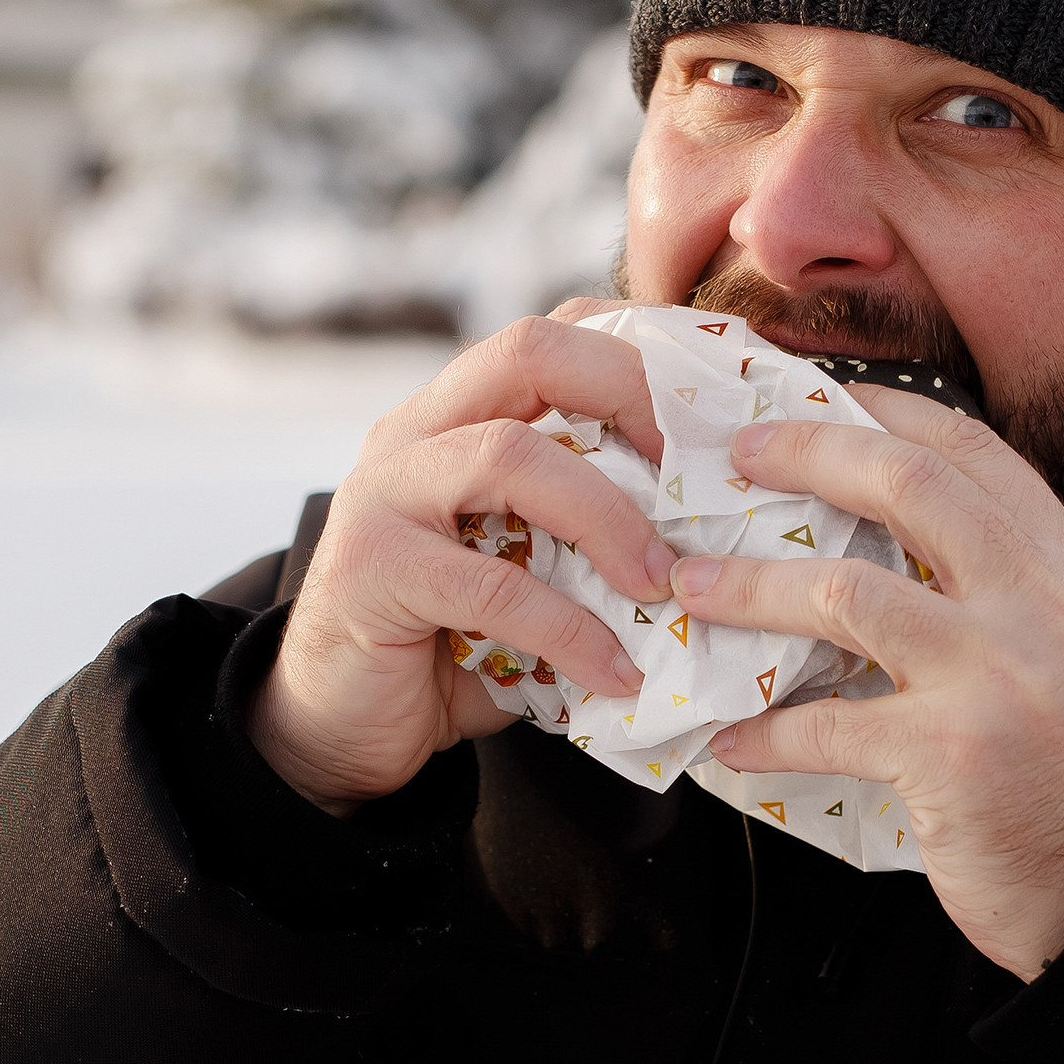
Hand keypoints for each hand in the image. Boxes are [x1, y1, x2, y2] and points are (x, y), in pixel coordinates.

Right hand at [250, 311, 676, 813]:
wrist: (342, 730)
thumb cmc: (454, 645)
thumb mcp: (534, 568)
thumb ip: (592, 530)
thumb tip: (720, 530)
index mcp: (457, 415)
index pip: (552, 333)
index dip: (643, 351)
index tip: (717, 410)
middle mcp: (414, 432)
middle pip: (528, 351)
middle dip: (632, 396)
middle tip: (701, 474)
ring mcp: (385, 494)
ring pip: (509, 452)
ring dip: (608, 518)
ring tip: (664, 585)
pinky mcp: (373, 570)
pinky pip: (493, 586)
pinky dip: (571, 630)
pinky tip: (617, 672)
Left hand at [672, 390, 1063, 979]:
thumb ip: (998, 588)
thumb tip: (882, 541)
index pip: (969, 448)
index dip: (879, 407)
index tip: (807, 393)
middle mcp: (1039, 603)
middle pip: (907, 483)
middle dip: (805, 453)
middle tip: (731, 458)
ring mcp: (996, 676)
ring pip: (846, 592)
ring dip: (750, 587)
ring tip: (689, 589)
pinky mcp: (951, 756)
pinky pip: (827, 725)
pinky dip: (764, 731)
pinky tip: (728, 738)